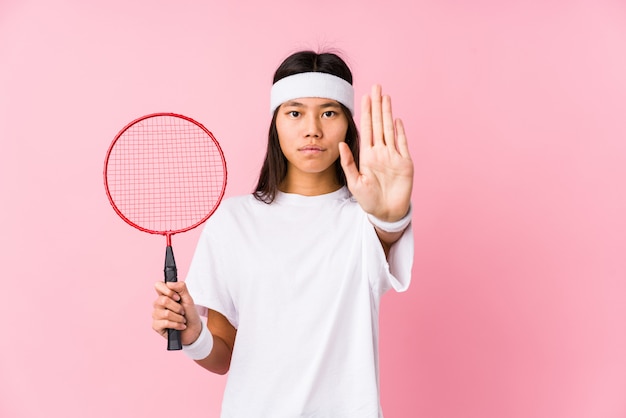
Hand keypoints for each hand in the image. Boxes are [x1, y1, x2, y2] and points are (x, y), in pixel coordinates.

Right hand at [152, 281, 202, 345]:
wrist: (193, 329)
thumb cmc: (189, 313)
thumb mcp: (189, 298)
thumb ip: (181, 288)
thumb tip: (169, 283)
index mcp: (165, 295)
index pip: (158, 285)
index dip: (167, 290)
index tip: (178, 297)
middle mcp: (158, 304)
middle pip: (163, 300)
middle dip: (178, 307)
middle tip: (183, 311)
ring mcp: (156, 315)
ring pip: (166, 313)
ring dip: (178, 317)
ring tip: (182, 320)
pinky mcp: (156, 326)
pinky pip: (165, 323)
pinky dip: (176, 325)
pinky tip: (180, 326)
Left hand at [339, 84, 413, 220]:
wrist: (386, 212)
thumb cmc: (368, 200)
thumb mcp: (354, 182)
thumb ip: (348, 162)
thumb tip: (340, 143)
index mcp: (367, 155)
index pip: (366, 129)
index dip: (365, 112)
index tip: (363, 97)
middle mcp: (380, 152)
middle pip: (379, 123)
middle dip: (377, 105)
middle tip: (376, 87)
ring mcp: (393, 156)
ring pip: (390, 129)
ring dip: (388, 113)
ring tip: (386, 96)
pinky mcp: (405, 163)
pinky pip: (402, 144)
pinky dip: (400, 131)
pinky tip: (397, 119)